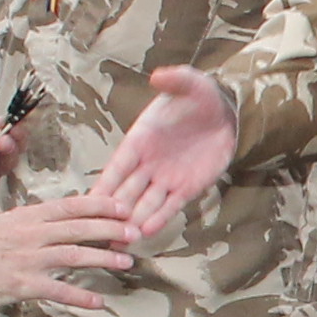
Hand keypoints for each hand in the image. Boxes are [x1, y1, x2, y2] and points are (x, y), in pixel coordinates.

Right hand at [0, 195, 131, 314]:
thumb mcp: (8, 223)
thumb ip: (37, 220)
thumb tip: (66, 217)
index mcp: (29, 216)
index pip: (71, 206)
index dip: (100, 205)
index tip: (123, 206)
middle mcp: (32, 235)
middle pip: (78, 228)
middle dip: (110, 229)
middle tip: (135, 232)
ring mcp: (28, 260)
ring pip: (73, 256)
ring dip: (103, 259)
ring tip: (126, 262)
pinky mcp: (23, 285)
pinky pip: (58, 292)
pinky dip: (80, 298)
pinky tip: (98, 303)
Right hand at [96, 67, 235, 239]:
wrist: (228, 115)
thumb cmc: (202, 98)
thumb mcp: (190, 85)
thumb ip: (175, 82)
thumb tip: (159, 76)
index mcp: (140, 140)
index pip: (117, 166)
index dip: (104, 183)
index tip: (88, 201)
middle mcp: (148, 163)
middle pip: (125, 191)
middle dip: (112, 212)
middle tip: (96, 232)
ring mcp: (166, 178)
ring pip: (144, 204)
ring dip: (132, 221)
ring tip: (118, 240)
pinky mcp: (187, 188)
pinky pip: (170, 206)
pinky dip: (159, 218)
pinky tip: (146, 232)